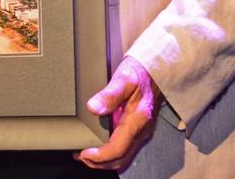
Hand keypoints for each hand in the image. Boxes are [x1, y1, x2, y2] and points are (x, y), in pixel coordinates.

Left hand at [77, 56, 162, 172]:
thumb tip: (93, 108)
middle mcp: (141, 131)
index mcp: (137, 121)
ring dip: (104, 161)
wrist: (154, 71)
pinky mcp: (138, 130)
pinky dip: (110, 154)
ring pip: (123, 157)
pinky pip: (125, 149)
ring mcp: (140, 132)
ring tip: (85, 156)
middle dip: (99, 163)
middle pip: (120, 159)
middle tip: (80, 156)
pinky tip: (98, 147)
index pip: (118, 149)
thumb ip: (109, 94)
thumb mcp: (123, 79)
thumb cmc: (138, 74)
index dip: (100, 156)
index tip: (84, 153)